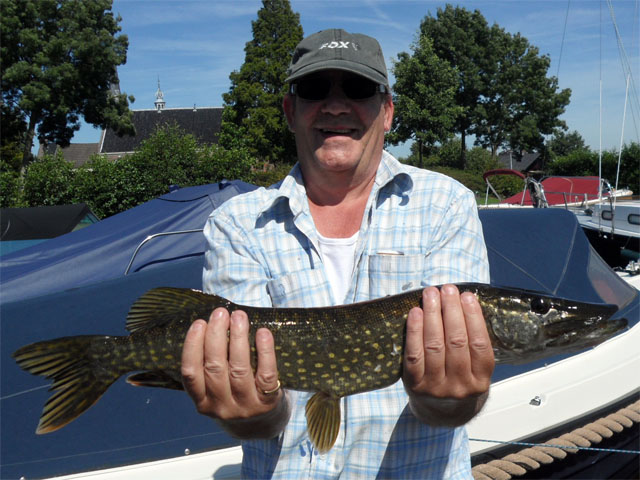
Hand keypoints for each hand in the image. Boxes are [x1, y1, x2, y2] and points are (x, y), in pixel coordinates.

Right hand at [181, 308, 283, 425]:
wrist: (262, 424)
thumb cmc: (234, 394)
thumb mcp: (215, 387)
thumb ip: (210, 363)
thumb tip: (211, 322)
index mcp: (202, 401)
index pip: (191, 374)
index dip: (192, 347)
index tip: (199, 323)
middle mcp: (221, 407)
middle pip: (215, 368)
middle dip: (216, 336)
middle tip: (221, 313)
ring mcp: (245, 407)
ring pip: (239, 370)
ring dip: (238, 339)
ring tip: (239, 317)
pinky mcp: (268, 402)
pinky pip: (266, 375)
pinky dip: (265, 352)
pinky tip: (263, 333)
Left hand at [402, 284, 494, 425]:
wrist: (440, 413)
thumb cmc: (459, 381)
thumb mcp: (475, 371)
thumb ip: (472, 343)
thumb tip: (462, 301)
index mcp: (481, 381)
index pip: (479, 344)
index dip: (473, 317)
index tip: (467, 296)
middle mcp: (460, 386)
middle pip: (456, 342)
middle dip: (451, 310)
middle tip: (447, 289)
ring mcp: (436, 387)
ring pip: (434, 345)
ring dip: (432, 314)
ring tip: (431, 294)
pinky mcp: (415, 385)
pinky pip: (413, 354)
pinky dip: (414, 331)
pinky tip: (415, 313)